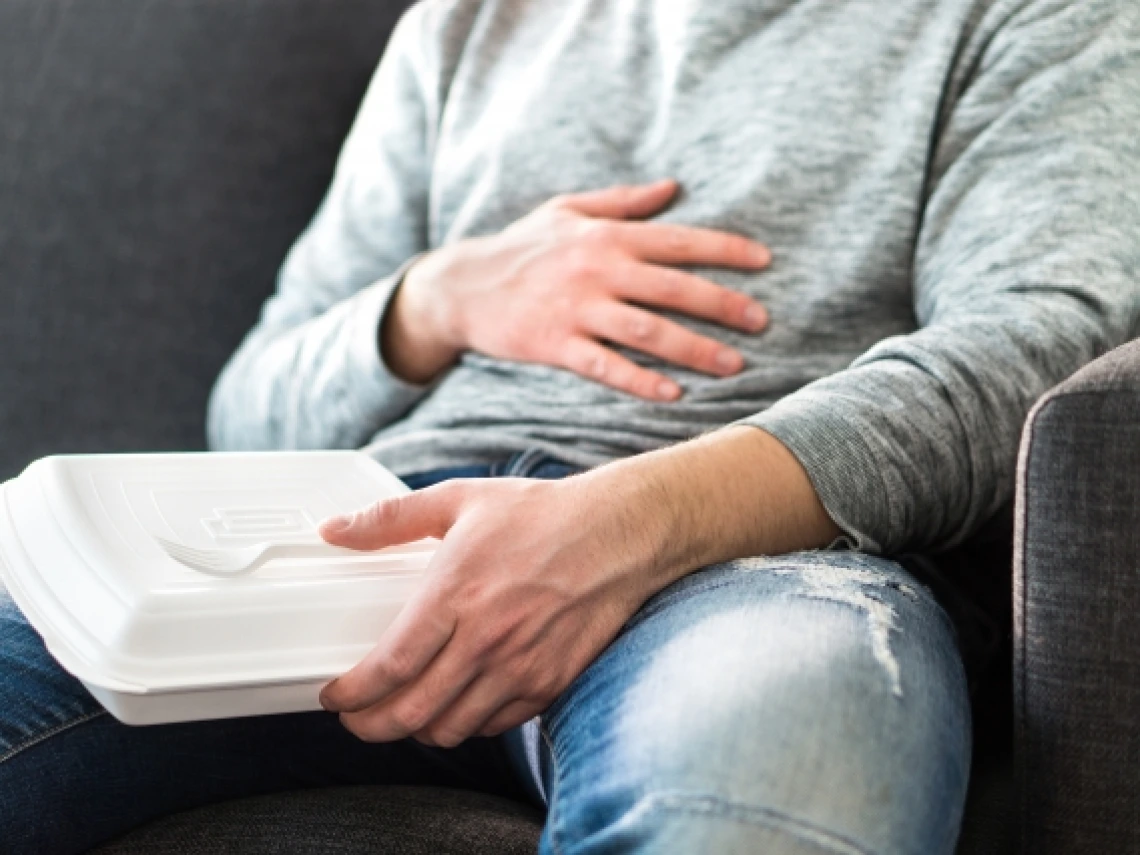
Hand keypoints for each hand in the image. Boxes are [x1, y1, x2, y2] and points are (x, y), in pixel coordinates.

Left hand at [316, 473, 667, 746]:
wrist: (619, 533)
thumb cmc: (542, 514)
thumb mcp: (460, 500)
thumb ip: (390, 518)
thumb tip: (334, 531)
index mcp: (457, 592)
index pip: (390, 666)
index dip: (352, 694)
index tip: (334, 695)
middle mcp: (487, 638)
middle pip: (413, 711)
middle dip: (371, 726)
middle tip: (356, 719)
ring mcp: (521, 666)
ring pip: (451, 728)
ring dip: (416, 731)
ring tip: (400, 716)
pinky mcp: (549, 682)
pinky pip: (494, 725)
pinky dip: (465, 725)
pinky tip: (453, 706)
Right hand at [382, 179, 770, 398]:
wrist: (460, 286)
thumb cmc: (521, 247)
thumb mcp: (567, 210)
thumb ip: (623, 202)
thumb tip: (673, 186)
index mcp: (605, 235)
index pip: (678, 240)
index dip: (725, 250)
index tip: (765, 262)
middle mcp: (596, 269)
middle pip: (673, 289)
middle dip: (723, 305)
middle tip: (762, 323)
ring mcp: (575, 309)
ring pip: (648, 331)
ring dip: (695, 349)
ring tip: (734, 365)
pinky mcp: (555, 345)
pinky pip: (606, 367)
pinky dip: (642, 381)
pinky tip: (673, 394)